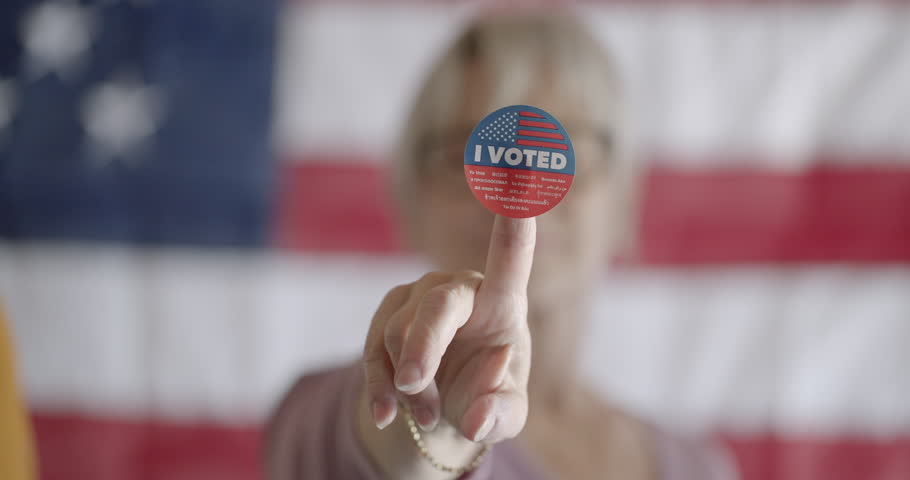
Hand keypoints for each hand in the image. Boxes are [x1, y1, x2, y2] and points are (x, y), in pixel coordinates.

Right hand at [362, 215, 534, 443]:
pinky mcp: (387, 312)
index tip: (524, 165)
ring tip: (430, 415)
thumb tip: (477, 416)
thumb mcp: (506, 414)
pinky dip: (379, 387)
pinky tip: (384, 414)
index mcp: (503, 301)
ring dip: (412, 388)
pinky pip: (374, 349)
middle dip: (424, 346)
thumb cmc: (486, 397)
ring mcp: (419, 295)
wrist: (444, 405)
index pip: (512, 255)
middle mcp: (460, 287)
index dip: (515, 216)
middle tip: (416, 388)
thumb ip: (501, 414)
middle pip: (439, 306)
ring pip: (400, 337)